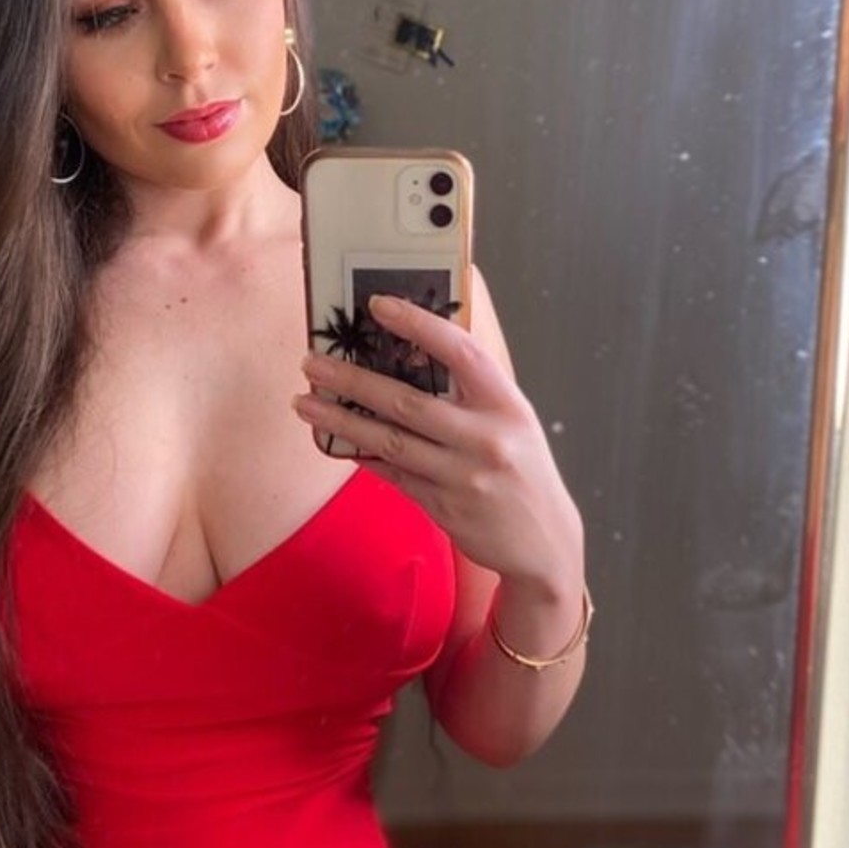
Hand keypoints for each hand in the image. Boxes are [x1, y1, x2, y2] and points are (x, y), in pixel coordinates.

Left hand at [292, 292, 581, 589]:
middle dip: (352, 380)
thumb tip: (411, 356)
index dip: (419, 324)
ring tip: (304, 402)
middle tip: (312, 363)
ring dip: (341, 421)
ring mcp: (462, 477)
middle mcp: (485, 439)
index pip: (460, 352)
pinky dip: (362, 457)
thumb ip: (472, 391)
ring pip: (389, 442)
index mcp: (506, 405)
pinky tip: (335, 442)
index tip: (378, 305)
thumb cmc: (523, 470)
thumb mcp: (513, 421)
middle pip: (407, 402)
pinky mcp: (443, 507)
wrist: (544, 542)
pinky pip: (393, 475)